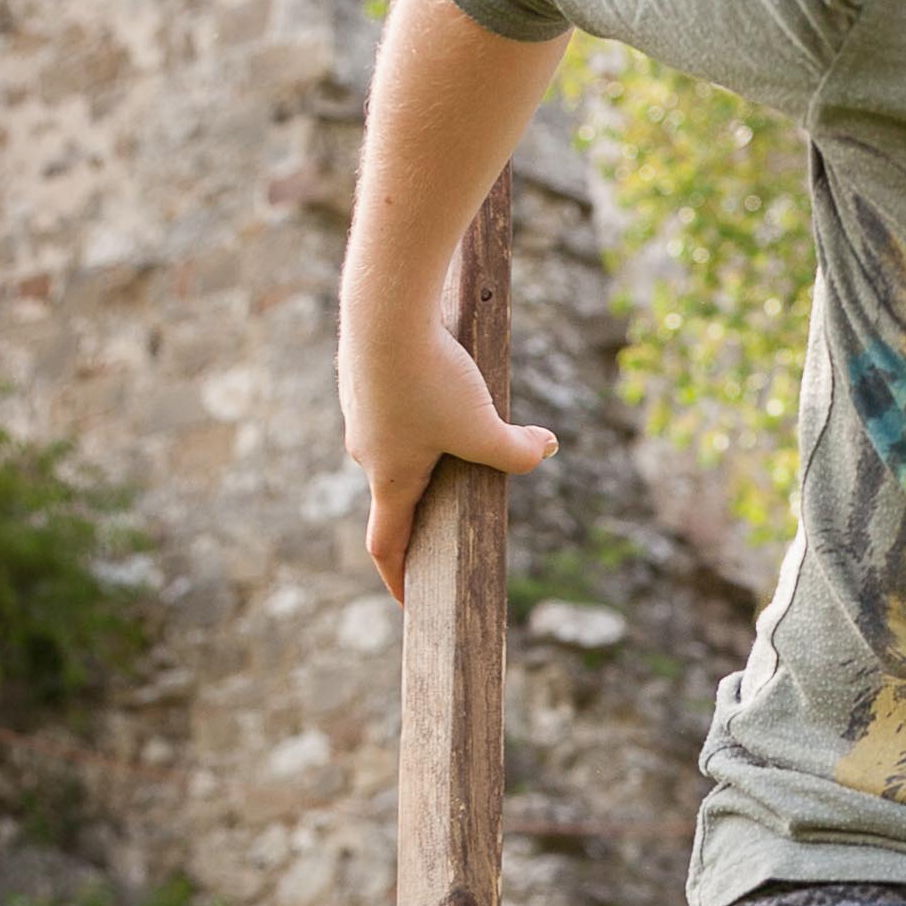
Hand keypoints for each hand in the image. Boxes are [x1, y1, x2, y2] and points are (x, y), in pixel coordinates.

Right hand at [343, 309, 553, 601]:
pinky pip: (392, 401)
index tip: (409, 599)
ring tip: (458, 422)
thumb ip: (518, 452)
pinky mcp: (362, 375)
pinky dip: (416, 401)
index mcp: (390, 477)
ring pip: (395, 440)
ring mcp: (359, 411)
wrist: (383, 305)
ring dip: (423, 442)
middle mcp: (366, 450)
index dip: (399, 578)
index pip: (388, 545)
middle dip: (423, 499)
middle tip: (453, 499)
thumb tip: (547, 448)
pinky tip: (440, 375)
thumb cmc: (430, 376)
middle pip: (395, 488)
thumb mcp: (483, 425)